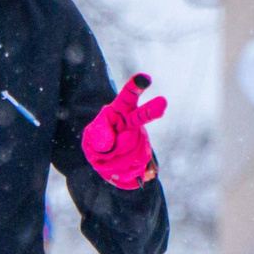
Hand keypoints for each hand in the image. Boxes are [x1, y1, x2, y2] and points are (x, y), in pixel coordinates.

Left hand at [81, 74, 165, 190]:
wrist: (109, 160)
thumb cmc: (98, 142)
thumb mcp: (91, 136)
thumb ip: (97, 135)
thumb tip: (111, 143)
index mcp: (120, 112)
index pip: (127, 97)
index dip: (135, 87)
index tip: (144, 78)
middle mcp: (134, 123)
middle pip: (142, 116)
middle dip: (152, 110)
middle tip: (162, 103)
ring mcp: (142, 140)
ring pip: (135, 151)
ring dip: (119, 162)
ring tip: (109, 162)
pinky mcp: (147, 157)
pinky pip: (145, 169)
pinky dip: (134, 175)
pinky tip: (131, 174)